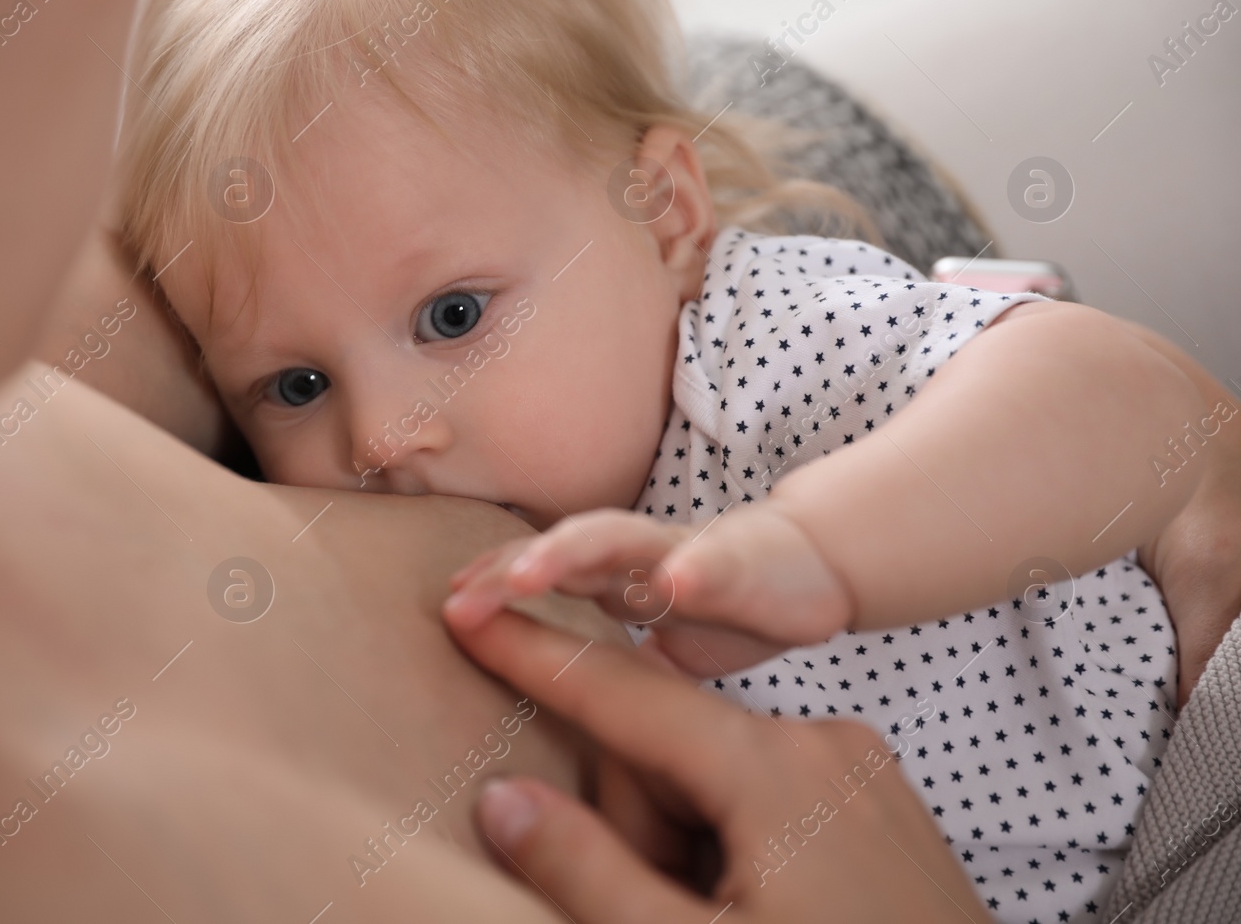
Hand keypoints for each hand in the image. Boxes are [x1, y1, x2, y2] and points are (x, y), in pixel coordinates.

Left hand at [443, 506, 854, 676]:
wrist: (809, 565)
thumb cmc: (719, 606)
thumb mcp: (650, 646)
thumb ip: (601, 666)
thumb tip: (541, 716)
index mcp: (612, 576)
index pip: (538, 573)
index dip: (492, 588)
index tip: (446, 612)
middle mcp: (638, 555)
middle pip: (559, 551)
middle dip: (507, 571)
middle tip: (460, 600)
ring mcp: (687, 549)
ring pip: (621, 539)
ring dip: (573, 550)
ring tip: (531, 572)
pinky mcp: (746, 560)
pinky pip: (718, 563)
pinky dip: (696, 568)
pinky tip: (677, 582)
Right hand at [449, 609, 992, 923]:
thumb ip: (589, 874)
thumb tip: (504, 799)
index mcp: (775, 769)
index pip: (625, 696)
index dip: (537, 657)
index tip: (469, 613)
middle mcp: (823, 744)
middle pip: (672, 750)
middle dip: (636, 822)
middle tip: (668, 909)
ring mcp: (861, 772)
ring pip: (718, 778)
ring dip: (685, 844)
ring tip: (718, 917)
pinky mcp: (880, 806)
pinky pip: (771, 798)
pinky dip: (734, 847)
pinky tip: (756, 909)